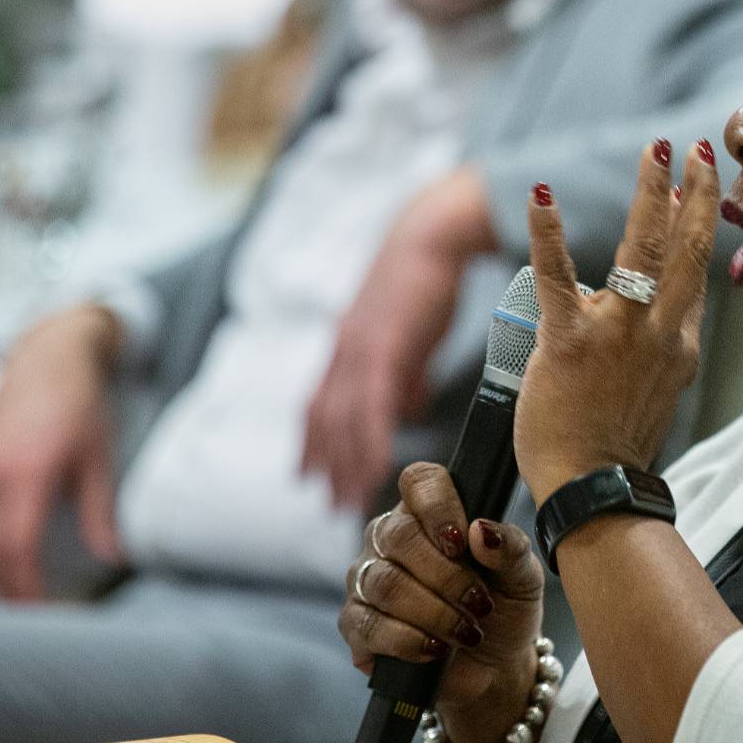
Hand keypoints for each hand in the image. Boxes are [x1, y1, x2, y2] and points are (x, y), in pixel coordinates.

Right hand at [0, 304, 124, 599]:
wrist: (48, 354)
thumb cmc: (79, 399)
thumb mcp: (99, 456)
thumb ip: (101, 510)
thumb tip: (111, 556)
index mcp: (27, 472)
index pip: (18, 545)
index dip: (26, 585)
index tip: (41, 610)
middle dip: (6, 587)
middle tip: (28, 616)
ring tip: (16, 598)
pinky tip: (5, 558)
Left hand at [302, 168, 494, 507]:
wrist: (434, 237)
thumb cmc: (429, 278)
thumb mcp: (413, 332)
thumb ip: (408, 371)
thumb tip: (410, 406)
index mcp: (348, 343)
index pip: (320, 402)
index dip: (312, 440)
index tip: (308, 474)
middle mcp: (344, 349)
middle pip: (325, 418)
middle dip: (326, 463)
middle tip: (331, 504)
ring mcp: (359, 349)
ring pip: (344, 420)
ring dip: (346, 464)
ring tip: (351, 500)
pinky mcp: (382, 347)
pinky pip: (371, 408)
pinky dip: (371, 442)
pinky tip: (376, 468)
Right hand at [337, 463, 544, 739]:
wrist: (494, 667)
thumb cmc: (505, 610)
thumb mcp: (523, 578)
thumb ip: (511, 549)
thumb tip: (481, 530)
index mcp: (431, 514)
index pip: (419, 481)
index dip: (438, 507)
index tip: (462, 543)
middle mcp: (391, 540)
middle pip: (397, 535)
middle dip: (445, 575)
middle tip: (479, 603)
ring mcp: (367, 580)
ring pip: (383, 583)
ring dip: (432, 612)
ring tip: (466, 632)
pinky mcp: (356, 624)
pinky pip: (367, 624)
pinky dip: (406, 640)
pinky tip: (434, 649)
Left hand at [514, 138, 717, 502]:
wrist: (594, 489)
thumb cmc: (617, 445)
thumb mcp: (662, 388)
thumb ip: (666, 342)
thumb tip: (665, 307)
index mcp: (680, 343)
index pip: (692, 272)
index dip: (697, 222)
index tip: (697, 185)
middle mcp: (660, 331)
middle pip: (686, 248)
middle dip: (694, 191)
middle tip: (696, 148)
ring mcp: (618, 333)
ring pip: (644, 250)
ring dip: (652, 193)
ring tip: (656, 152)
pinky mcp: (570, 342)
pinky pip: (558, 278)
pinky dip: (549, 232)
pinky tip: (543, 195)